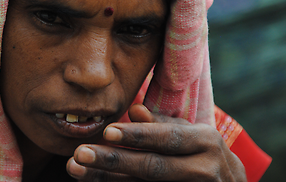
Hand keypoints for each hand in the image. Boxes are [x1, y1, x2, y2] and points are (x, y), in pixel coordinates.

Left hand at [66, 104, 246, 180]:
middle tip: (80, 154)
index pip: (165, 138)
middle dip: (114, 160)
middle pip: (153, 167)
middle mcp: (205, 168)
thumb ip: (163, 125)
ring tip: (77, 170)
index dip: (136, 136)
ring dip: (108, 179)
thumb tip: (135, 110)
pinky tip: (97, 181)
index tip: (106, 132)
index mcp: (205, 141)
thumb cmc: (207, 155)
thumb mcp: (192, 135)